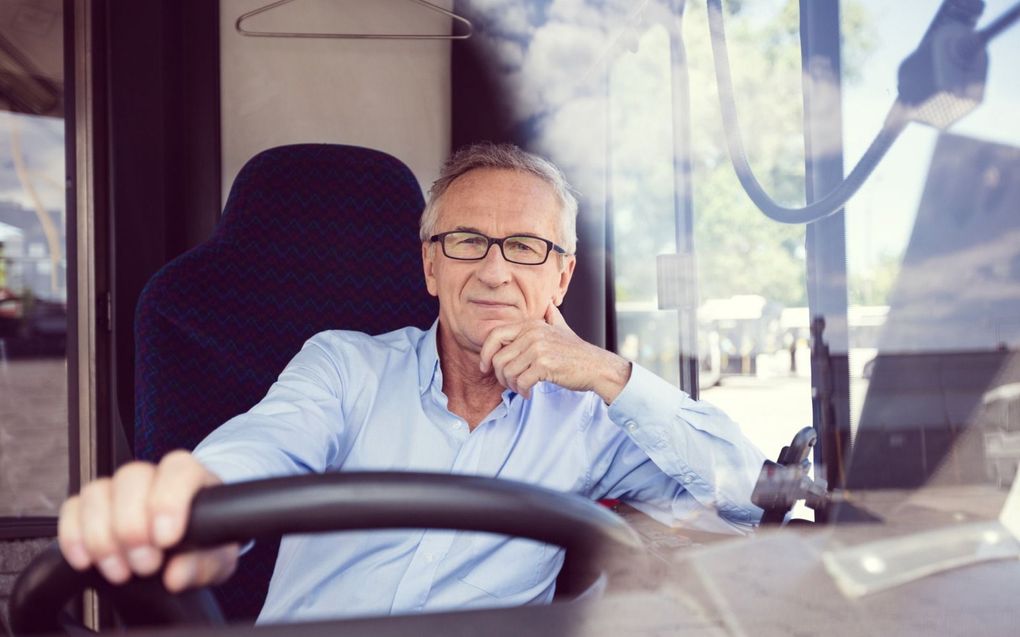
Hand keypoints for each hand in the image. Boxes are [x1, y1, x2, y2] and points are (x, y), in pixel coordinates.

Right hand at [57, 450, 238, 592]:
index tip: (165, 540)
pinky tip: (87, 561)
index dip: (167, 502)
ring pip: (97, 492)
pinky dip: (74, 537)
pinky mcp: (92, 504)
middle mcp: (153, 475)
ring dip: (102, 537)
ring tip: (120, 571)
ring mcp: (120, 487)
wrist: (189, 544)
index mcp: (192, 477)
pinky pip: (72, 508)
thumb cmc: (206, 543)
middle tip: (145, 565)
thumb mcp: (217, 557)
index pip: (177, 470)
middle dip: (132, 528)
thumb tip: (177, 575)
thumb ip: (204, 564)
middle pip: (131, 478)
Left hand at [479, 303, 630, 401]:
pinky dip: (522, 391)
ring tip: (521, 389)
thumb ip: (552, 316)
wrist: (596, 366)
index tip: (486, 367)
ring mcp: (538, 348)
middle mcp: (533, 333)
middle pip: (498, 358)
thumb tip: (548, 303)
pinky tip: (529, 393)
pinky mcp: (545, 365)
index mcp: (531, 325)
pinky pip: (520, 382)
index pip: (495, 335)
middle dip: (500, 376)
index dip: (486, 353)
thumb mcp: (562, 327)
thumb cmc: (576, 352)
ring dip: (511, 386)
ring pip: (507, 372)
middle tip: (509, 384)